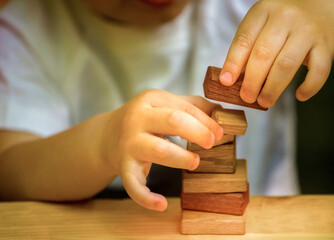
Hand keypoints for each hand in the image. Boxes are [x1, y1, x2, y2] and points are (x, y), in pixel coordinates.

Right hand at [103, 89, 222, 210]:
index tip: (220, 132)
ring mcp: (129, 144)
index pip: (184, 108)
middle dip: (197, 132)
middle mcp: (137, 119)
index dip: (206, 121)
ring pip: (158, 150)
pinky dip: (147, 197)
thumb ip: (192, 105)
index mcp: (151, 100)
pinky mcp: (123, 167)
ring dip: (181, 158)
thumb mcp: (164, 105)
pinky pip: (133, 184)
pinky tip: (161, 204)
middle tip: (211, 143)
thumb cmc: (145, 120)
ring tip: (194, 162)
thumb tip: (221, 111)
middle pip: (173, 121)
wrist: (107, 136)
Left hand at [220, 0, 333, 107]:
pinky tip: (300, 96)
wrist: (323, 11)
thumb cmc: (283, 26)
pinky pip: (319, 70)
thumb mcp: (262, 27)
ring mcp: (308, 30)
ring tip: (264, 101)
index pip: (244, 40)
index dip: (233, 63)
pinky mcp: (326, 45)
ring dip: (272, 88)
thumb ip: (248, 49)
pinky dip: (309, 87)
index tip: (226, 82)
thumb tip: (231, 80)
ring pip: (286, 64)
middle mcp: (286, 17)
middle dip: (252, 81)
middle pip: (263, 54)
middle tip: (246, 97)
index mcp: (264, 10)